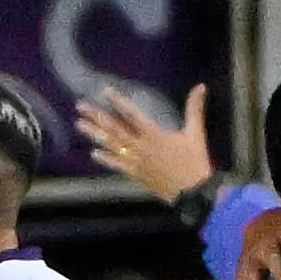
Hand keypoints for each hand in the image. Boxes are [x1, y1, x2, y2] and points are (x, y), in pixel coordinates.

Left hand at [78, 79, 213, 208]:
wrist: (193, 192)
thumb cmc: (195, 161)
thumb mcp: (195, 133)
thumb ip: (195, 109)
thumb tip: (201, 86)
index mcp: (154, 134)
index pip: (132, 114)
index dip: (118, 102)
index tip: (104, 92)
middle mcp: (140, 146)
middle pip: (114, 129)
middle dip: (97, 116)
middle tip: (80, 106)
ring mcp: (136, 161)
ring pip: (111, 145)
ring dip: (95, 134)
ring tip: (79, 124)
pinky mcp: (136, 174)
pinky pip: (117, 165)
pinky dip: (105, 159)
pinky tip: (93, 153)